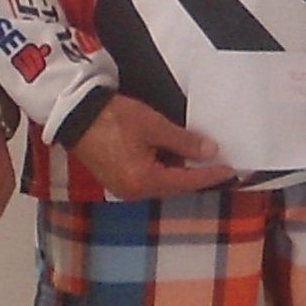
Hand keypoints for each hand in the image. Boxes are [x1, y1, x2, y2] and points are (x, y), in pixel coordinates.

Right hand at [67, 93, 234, 200]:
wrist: (76, 114)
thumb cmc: (113, 118)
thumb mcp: (154, 126)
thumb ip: (184, 141)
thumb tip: (209, 151)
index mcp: (143, 181)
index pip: (186, 181)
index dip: (210, 175)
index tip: (229, 171)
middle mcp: (133, 191)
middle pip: (173, 186)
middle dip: (195, 175)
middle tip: (217, 164)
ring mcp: (122, 187)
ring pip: (161, 183)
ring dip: (178, 171)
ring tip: (197, 156)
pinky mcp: (115, 179)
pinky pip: (147, 178)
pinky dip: (162, 168)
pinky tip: (172, 154)